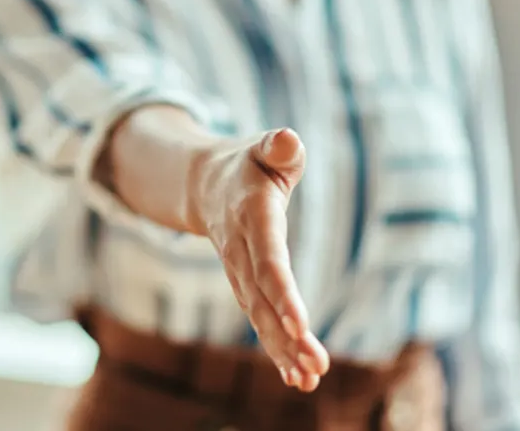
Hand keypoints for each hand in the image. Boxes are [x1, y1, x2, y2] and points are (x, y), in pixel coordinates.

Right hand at [186, 128, 330, 389]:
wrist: (205, 184)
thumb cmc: (250, 163)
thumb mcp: (265, 147)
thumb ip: (279, 147)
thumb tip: (287, 139)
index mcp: (251, 216)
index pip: (267, 259)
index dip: (283, 292)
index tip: (300, 324)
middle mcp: (240, 250)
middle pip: (263, 298)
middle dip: (286, 334)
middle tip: (313, 365)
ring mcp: (239, 272)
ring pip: (259, 316)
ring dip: (282, 349)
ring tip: (308, 379)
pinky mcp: (245, 287)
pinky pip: (260, 320)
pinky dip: (277, 349)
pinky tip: (298, 376)